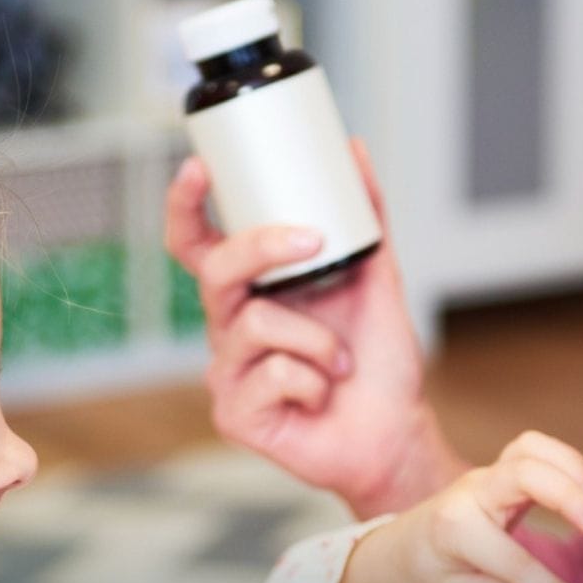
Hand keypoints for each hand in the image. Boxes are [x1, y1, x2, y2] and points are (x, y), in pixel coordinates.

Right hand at [164, 138, 458, 515]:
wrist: (395, 431)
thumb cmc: (376, 363)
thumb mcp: (376, 278)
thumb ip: (365, 218)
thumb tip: (353, 150)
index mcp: (250, 294)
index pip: (199, 244)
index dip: (187, 206)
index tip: (199, 167)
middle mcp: (229, 329)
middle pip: (215, 271)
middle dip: (262, 247)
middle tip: (312, 239)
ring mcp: (226, 374)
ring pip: (256, 323)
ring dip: (318, 339)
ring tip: (340, 362)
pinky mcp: (234, 415)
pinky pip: (272, 374)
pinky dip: (314, 380)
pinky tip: (321, 396)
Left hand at [338, 431, 582, 582]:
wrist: (402, 546)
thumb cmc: (431, 573)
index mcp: (454, 531)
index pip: (511, 558)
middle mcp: (471, 494)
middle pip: (522, 474)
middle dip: (566, 495)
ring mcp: (486, 476)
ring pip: (529, 449)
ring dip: (570, 467)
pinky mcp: (501, 470)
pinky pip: (534, 449)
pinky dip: (565, 462)